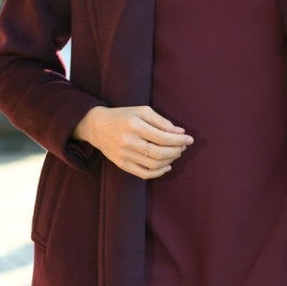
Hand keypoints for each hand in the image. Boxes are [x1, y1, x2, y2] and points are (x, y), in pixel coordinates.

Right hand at [73, 104, 192, 179]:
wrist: (96, 126)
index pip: (163, 137)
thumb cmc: (123, 116)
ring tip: (175, 153)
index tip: (189, 139)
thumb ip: (162, 121)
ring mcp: (124, 155)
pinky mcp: (122, 165)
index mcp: (135, 125)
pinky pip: (144, 174)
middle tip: (183, 147)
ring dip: (170, 160)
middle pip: (159, 153)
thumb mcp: (142, 111)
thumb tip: (180, 133)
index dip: (179, 140)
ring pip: (154, 165)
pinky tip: (166, 166)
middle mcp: (128, 142)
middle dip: (176, 151)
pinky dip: (159, 172)